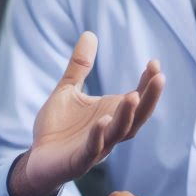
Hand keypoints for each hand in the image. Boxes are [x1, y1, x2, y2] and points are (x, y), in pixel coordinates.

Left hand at [7, 31, 164, 195]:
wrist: (36, 160)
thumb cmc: (57, 128)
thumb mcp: (67, 90)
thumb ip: (79, 66)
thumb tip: (89, 33)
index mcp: (110, 115)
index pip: (136, 99)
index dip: (147, 83)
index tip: (155, 63)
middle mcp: (109, 132)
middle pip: (137, 117)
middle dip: (150, 98)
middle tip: (159, 77)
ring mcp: (96, 148)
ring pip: (119, 133)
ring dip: (127, 115)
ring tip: (134, 96)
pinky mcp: (78, 161)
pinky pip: (92, 150)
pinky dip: (99, 136)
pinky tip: (103, 120)